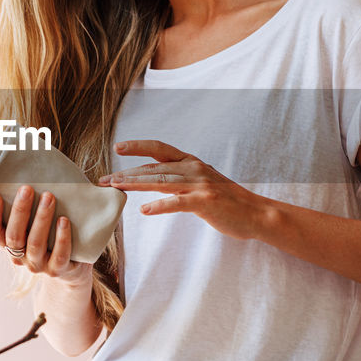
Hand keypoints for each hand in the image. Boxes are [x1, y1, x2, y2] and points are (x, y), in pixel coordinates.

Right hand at [0, 186, 92, 286]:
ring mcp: (39, 265)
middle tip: (27, 189)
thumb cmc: (50, 234)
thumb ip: (27, 206)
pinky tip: (64, 220)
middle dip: (20, 211)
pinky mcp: (59, 270)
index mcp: (9, 244)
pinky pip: (59, 254)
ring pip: (35, 244)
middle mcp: (20, 257)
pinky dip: (61, 237)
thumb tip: (26, 171)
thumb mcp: (34, 223)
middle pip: (14, 236)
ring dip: (41, 219)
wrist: (72, 267)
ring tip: (49, 197)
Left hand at [99, 140, 265, 240]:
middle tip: (104, 180)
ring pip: (160, 181)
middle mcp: (194, 169)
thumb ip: (181, 178)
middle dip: (126, 173)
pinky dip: (159, 205)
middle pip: (153, 168)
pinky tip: (144, 210)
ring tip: (115, 188)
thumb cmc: (228, 201)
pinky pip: (177, 202)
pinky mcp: (205, 202)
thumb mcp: (204, 181)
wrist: (257, 213)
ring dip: (135, 184)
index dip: (138, 146)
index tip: (118, 147)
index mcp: (192, 162)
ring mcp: (200, 185)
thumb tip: (155, 179)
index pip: (159, 149)